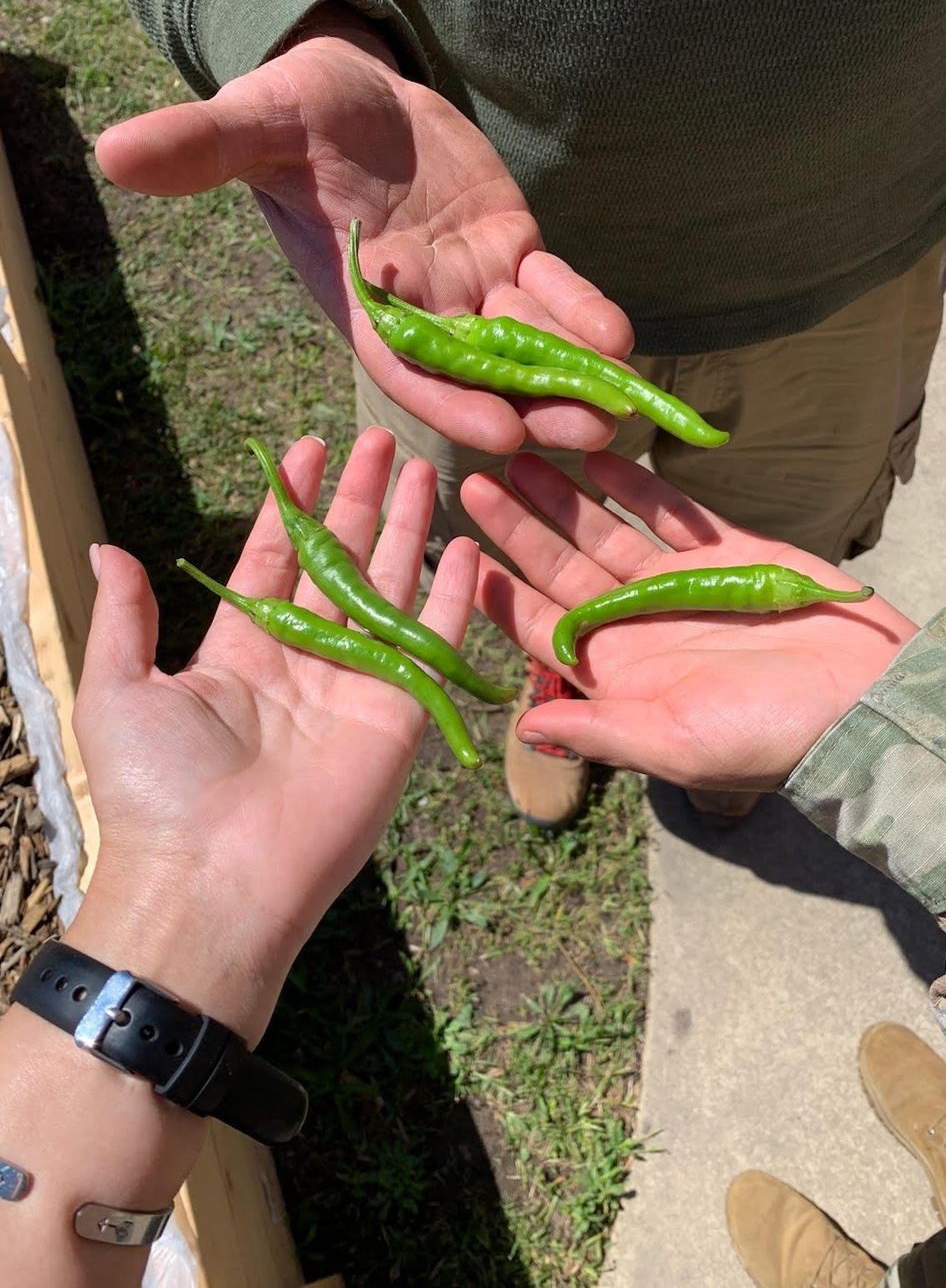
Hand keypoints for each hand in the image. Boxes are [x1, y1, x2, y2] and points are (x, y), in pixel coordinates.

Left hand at [67, 428, 478, 1041]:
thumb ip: (126, 616)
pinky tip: (465, 548)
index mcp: (241, 649)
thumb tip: (106, 548)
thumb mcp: (118, 690)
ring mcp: (357, 686)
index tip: (308, 447)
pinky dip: (454, 598)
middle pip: (340, 561)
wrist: (214, 879)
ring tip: (425, 471)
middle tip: (382, 440)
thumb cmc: (156, 791)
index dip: (293, 504)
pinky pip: (433, 644)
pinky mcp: (401, 716)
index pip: (275, 557)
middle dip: (360, 498)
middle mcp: (304, 659)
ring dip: (407, 529)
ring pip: (390, 588)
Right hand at [94, 7, 631, 453]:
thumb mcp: (257, 121)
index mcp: (362, 302)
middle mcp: (421, 311)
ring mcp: (471, 288)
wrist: (359, 97)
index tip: (502, 434)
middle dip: (536, 406)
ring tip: (624, 410)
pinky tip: (623, 339)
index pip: (407, 366)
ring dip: (574, 376)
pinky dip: (584, 312)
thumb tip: (113, 154)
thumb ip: (202, 149)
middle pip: (482, 373)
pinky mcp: (511, 255)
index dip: (453, 401)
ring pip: (528, 345)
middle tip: (591, 439)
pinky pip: (554, 290)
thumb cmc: (300, 111)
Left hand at [461, 452, 919, 790]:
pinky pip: (670, 513)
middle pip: (562, 569)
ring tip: (522, 455)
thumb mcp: (672, 744)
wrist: (866, 701)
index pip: (538, 626)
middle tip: (475, 478)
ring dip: (565, 498)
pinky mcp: (727, 553)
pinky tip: (597, 457)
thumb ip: (596, 731)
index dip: (497, 588)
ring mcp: (681, 585)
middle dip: (519, 526)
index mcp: (616, 672)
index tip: (454, 548)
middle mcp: (638, 625)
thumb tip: (521, 731)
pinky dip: (635, 486)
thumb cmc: (766, 735)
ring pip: (607, 533)